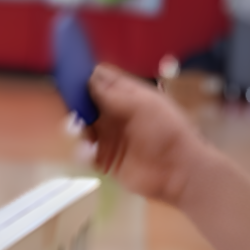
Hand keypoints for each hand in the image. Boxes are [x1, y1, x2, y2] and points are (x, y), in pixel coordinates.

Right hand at [84, 64, 207, 202]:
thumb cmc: (166, 132)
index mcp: (128, 95)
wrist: (180, 172)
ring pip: (82, 128)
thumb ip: (113, 93)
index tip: (69, 79)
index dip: (84, 78)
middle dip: (76, 106)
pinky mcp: (106, 161)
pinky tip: (89, 153)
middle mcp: (116, 114)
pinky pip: (85, 154)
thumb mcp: (142, 106)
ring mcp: (110, 137)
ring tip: (80, 133)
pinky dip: (82, 152)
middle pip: (86, 104)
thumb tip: (89, 77)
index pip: (100, 80)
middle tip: (73, 111)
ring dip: (77, 129)